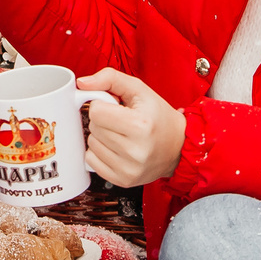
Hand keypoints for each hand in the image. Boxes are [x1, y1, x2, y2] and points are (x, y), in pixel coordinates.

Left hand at [79, 68, 185, 187]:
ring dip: (101, 137)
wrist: (178, 147)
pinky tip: (116, 149)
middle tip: (120, 122)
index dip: (103, 105)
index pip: (96, 112)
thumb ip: (110, 78)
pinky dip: (100, 153)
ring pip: (91, 144)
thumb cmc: (158, 116)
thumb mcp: (139, 89)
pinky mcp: (123, 180)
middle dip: (103, 121)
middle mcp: (135, 151)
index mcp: (140, 125)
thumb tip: (82, 83)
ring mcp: (129, 169)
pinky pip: (91, 161)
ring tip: (121, 135)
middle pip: (93, 128)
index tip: (116, 108)